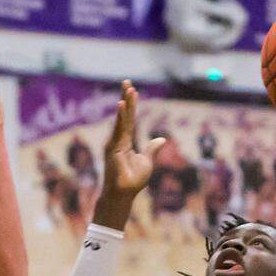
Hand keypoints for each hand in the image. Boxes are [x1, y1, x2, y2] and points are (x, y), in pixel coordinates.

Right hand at [100, 80, 165, 207]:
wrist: (123, 194)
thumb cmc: (133, 181)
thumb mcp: (147, 162)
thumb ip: (152, 149)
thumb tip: (161, 139)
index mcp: (126, 142)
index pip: (130, 120)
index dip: (132, 105)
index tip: (133, 90)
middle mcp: (119, 139)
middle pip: (124, 115)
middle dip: (126, 98)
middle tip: (127, 81)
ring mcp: (115, 142)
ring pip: (122, 119)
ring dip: (125, 103)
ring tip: (128, 88)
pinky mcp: (113, 147)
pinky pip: (118, 129)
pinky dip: (120, 116)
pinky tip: (122, 105)